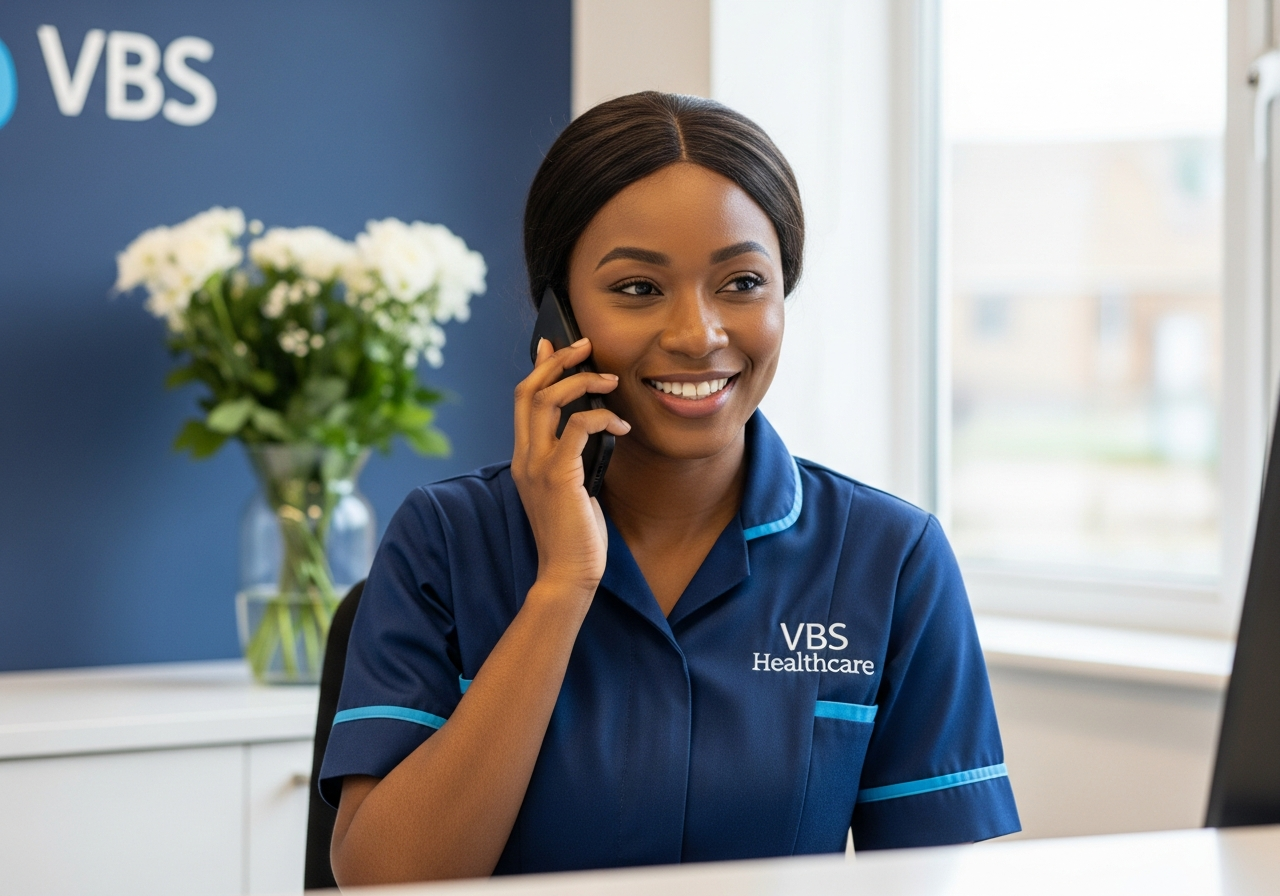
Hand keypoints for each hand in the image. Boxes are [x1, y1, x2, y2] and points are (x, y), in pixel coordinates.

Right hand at [511, 338, 629, 602]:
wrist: (567, 574)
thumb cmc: (575, 535)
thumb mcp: (571, 488)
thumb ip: (572, 458)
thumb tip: (590, 429)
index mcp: (524, 458)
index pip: (523, 399)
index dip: (539, 368)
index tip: (555, 345)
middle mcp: (524, 457)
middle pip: (529, 390)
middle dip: (557, 361)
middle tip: (585, 345)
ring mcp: (537, 466)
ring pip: (546, 400)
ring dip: (580, 381)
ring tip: (609, 379)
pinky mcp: (558, 476)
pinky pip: (577, 427)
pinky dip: (602, 417)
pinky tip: (623, 426)